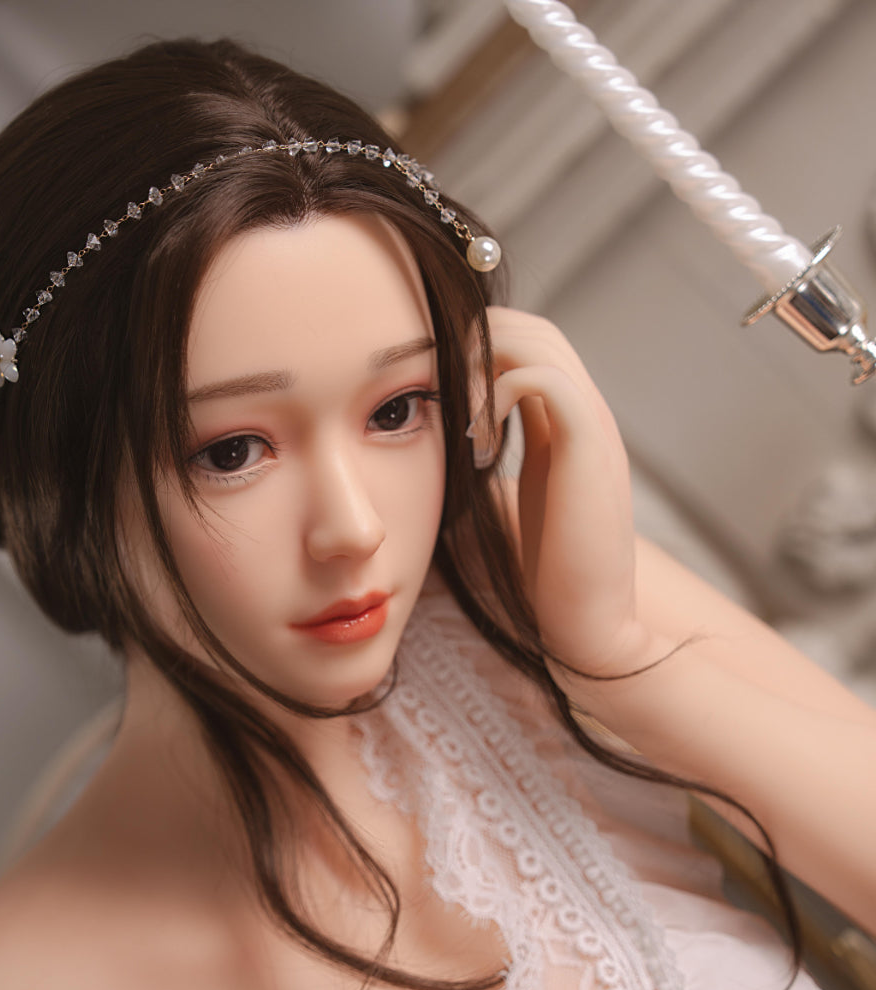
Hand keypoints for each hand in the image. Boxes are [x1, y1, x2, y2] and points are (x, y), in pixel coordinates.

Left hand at [469, 309, 657, 677]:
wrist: (590, 627)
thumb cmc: (545, 577)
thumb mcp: (509, 501)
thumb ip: (489, 464)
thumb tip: (438, 444)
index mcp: (566, 426)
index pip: (523, 346)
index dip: (471, 351)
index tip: (430, 391)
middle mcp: (586, 415)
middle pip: (530, 328)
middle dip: (471, 344)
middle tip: (433, 389)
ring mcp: (594, 427)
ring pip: (538, 340)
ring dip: (482, 363)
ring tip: (454, 412)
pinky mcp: (591, 448)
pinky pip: (544, 379)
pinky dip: (499, 390)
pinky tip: (476, 437)